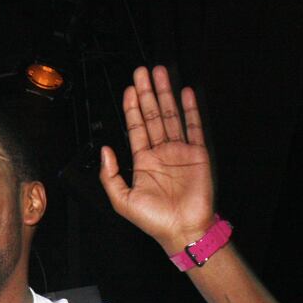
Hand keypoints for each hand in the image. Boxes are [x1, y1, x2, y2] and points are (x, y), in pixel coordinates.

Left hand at [99, 65, 214, 254]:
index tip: (128, 89)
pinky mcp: (197, 154)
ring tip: (160, 73)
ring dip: (165, 94)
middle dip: (147, 93)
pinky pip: (194, 126)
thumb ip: (110, 175)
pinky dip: (190, 109)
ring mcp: (179, 152)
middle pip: (153, 116)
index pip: (136, 128)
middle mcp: (161, 153)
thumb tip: (104, 151)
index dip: (131, 108)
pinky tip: (184, 92)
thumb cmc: (153, 220)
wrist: (183, 230)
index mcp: (143, 162)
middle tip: (142, 72)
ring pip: (171, 116)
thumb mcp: (121, 200)